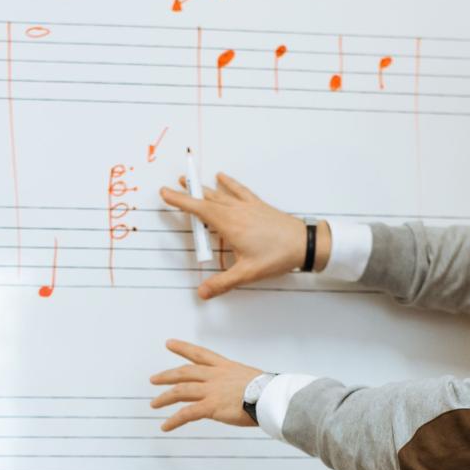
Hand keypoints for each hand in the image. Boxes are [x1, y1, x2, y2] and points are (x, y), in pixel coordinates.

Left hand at [150, 340, 263, 431]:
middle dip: (167, 375)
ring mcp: (211, 390)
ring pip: (180, 391)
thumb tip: (240, 391)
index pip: (200, 354)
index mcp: (225, 367)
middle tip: (154, 379)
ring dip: (165, 398)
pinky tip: (165, 426)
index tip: (169, 343)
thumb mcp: (251, 379)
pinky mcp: (211, 406)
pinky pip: (186, 414)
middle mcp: (215, 376)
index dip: (183, 348)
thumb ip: (239, 384)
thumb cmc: (269, 390)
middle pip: (184, 372)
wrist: (271, 397)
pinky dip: (174, 421)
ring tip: (154, 404)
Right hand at [159, 172, 309, 299]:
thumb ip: (222, 283)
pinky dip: (229, 183)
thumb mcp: (247, 273)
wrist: (304, 243)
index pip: (198, 210)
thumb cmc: (278, 256)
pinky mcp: (258, 205)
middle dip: (189, 192)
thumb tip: (202, 292)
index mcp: (229, 225)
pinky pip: (239, 190)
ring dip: (204, 187)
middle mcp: (236, 211)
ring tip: (191, 181)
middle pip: (206, 199)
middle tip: (174, 185)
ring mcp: (247, 206)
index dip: (180, 201)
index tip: (165, 193)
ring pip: (220, 193)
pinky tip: (222, 177)